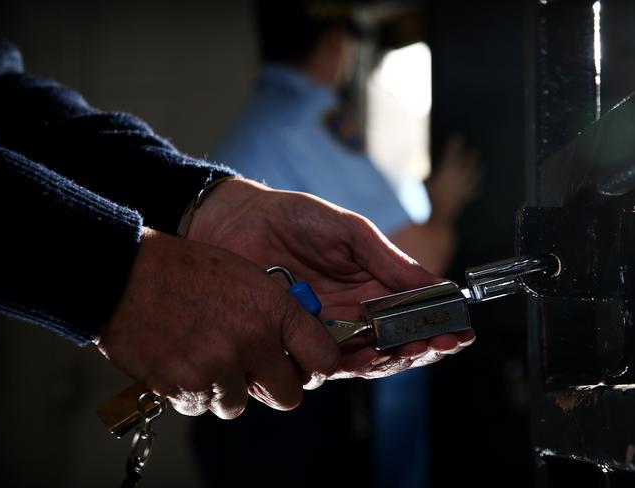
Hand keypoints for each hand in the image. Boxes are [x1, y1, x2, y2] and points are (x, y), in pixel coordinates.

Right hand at [96, 228, 339, 418]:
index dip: (314, 367)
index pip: (324, 358)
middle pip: (288, 396)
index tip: (301, 367)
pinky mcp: (187, 387)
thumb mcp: (246, 276)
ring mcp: (219, 366)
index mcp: (274, 309)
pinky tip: (180, 360)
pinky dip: (193, 392)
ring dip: (224, 388)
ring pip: (238, 404)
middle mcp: (253, 340)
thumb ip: (275, 313)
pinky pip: (202, 406)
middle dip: (270, 387)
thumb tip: (291, 346)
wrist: (123, 275)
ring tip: (202, 354)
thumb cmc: (185, 271)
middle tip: (250, 370)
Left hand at [188, 179, 475, 382]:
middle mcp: (353, 313)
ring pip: (368, 358)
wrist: (240, 221)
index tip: (461, 330)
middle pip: (396, 343)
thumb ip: (391, 262)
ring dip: (395, 358)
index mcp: (371, 286)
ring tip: (415, 348)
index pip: (412, 314)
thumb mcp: (352, 233)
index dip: (437, 324)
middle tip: (444, 343)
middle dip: (423, 345)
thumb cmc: (296, 218)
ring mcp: (326, 329)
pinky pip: (327, 363)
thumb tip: (438, 286)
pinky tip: (372, 357)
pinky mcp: (297, 341)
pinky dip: (353, 364)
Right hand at [426, 134, 482, 222]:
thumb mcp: (421, 183)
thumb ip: (420, 175)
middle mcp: (459, 178)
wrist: (437, 218)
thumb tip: (415, 168)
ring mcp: (463, 188)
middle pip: (467, 162)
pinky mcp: (464, 198)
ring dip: (477, 169)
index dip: (454, 144)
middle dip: (469, 154)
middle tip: (471, 148)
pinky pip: (472, 192)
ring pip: (474, 175)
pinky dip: (475, 188)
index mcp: (448, 171)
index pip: (452, 153)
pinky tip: (477, 187)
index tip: (457, 136)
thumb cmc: (427, 199)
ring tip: (480, 165)